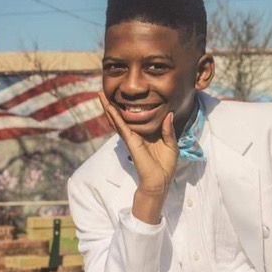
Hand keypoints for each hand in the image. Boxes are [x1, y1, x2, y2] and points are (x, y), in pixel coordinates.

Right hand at [99, 92, 178, 221]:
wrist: (160, 181)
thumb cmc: (166, 166)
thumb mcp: (171, 144)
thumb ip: (169, 129)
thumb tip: (170, 114)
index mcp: (147, 133)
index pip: (137, 117)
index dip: (130, 106)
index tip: (127, 94)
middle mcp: (137, 134)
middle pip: (122, 116)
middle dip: (113, 104)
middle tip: (104, 90)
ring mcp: (131, 137)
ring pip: (117, 119)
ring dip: (108, 107)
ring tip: (100, 94)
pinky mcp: (130, 141)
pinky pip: (120, 126)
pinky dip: (114, 116)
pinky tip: (108, 107)